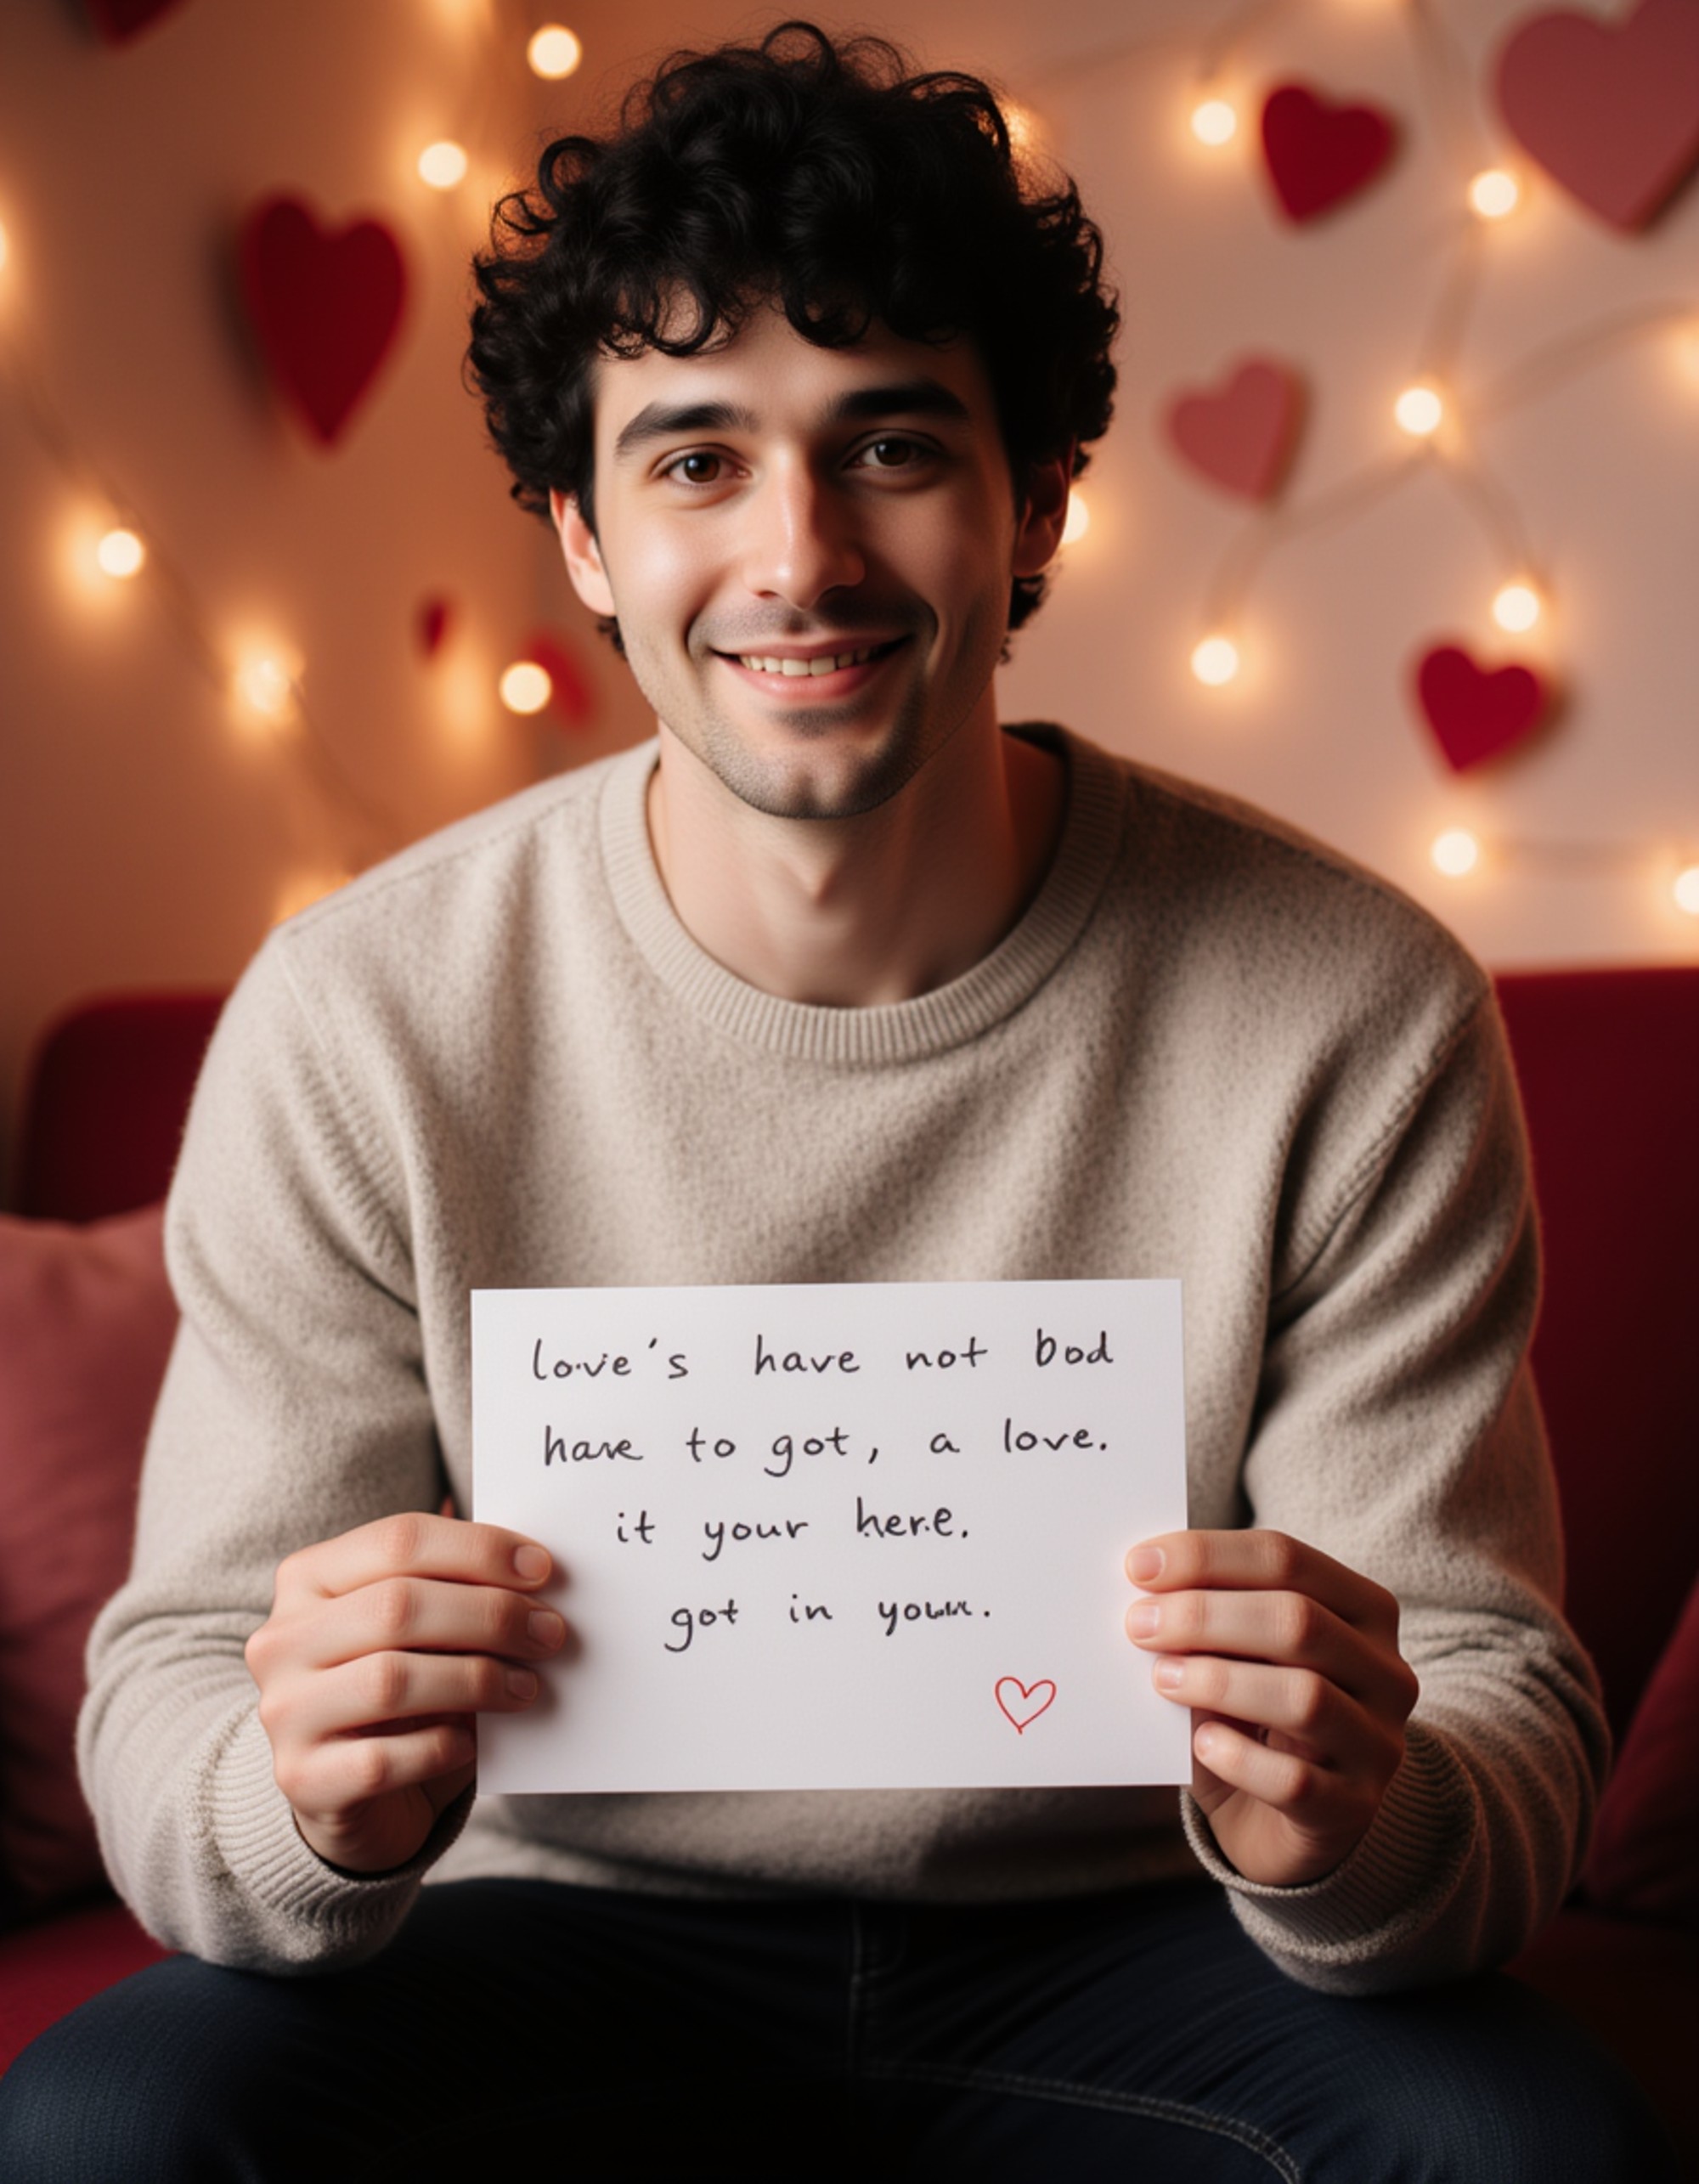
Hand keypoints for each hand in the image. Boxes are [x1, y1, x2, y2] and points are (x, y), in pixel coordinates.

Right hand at [244, 1512, 566, 1875]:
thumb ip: (454, 1586)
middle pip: (398, 1606)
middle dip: (490, 1615)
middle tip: (549, 1632)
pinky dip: (441, 1747)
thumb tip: (533, 1564)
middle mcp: (281, 1639)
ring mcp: (284, 1711)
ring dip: (477, 1679)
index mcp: (308, 1578)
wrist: (351, 1790)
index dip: (479, 1550)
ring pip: (391, 1679)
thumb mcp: (418, 1626)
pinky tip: (472, 1743)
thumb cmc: (400, 1687)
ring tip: (528, 1686)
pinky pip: (383, 1759)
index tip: (543, 1569)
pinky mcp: (302, 1780)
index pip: (399, 1540)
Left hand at [1125, 1529, 1418, 1887]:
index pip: (1287, 1559)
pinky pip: (1296, 1782)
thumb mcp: (1241, 1657)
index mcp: (1364, 1610)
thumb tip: (1146, 1591)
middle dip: (1205, 1615)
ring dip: (1219, 1681)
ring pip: (1305, 1698)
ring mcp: (1378, 1744)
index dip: (1208, 1556)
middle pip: (1298, 1621)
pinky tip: (1202, 1744)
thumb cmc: (1257, 1716)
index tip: (1138, 1565)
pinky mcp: (1353, 1809)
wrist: (1287, 1820)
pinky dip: (1240, 1759)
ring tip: (1162, 1679)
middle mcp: (1386, 1672)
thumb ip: (1212, 1621)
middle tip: (1138, 1624)